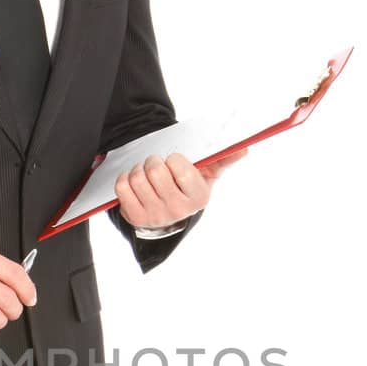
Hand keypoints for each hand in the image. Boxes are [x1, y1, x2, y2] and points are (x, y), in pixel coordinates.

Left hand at [114, 147, 248, 229]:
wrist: (169, 215)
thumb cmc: (187, 189)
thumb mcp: (207, 175)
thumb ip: (223, 160)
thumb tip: (244, 149)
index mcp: (198, 197)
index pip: (180, 167)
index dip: (174, 160)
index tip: (176, 164)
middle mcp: (177, 210)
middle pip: (155, 170)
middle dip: (154, 161)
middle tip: (159, 167)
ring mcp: (155, 215)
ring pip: (137, 177)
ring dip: (139, 170)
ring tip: (147, 175)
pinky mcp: (135, 217)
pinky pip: (122, 187)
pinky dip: (126, 179)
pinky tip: (136, 184)